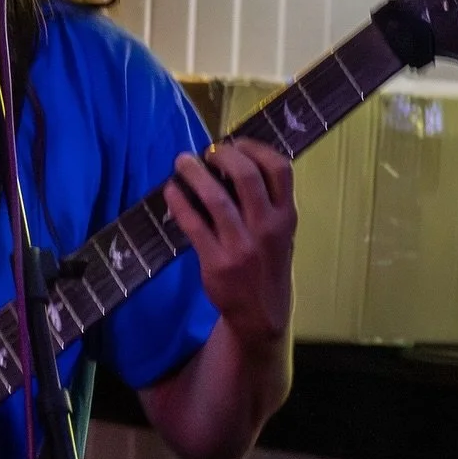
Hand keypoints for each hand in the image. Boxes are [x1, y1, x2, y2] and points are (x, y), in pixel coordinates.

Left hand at [164, 139, 295, 349]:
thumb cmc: (268, 265)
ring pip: (216, 198)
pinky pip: (194, 224)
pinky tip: (171, 190)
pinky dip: (179, 202)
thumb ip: (265, 203)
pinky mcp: (217, 262)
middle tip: (207, 151)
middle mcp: (267, 228)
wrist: (261, 315)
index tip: (235, 143)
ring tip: (182, 161)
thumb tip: (230, 163)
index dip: (255, 148)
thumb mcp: (280, 233)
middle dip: (223, 155)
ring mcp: (242, 246)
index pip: (280, 168)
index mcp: (286, 216)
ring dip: (195, 173)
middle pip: (246, 175)